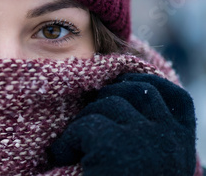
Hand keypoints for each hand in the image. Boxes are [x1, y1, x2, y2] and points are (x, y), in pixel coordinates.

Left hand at [48, 73, 195, 175]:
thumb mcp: (150, 161)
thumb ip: (149, 133)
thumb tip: (124, 89)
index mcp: (182, 143)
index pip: (174, 96)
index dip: (145, 83)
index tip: (121, 87)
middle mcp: (170, 138)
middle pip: (133, 92)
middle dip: (104, 102)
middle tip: (87, 130)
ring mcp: (146, 139)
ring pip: (105, 105)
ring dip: (83, 123)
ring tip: (76, 151)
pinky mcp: (115, 145)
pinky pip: (83, 125)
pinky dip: (66, 141)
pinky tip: (63, 157)